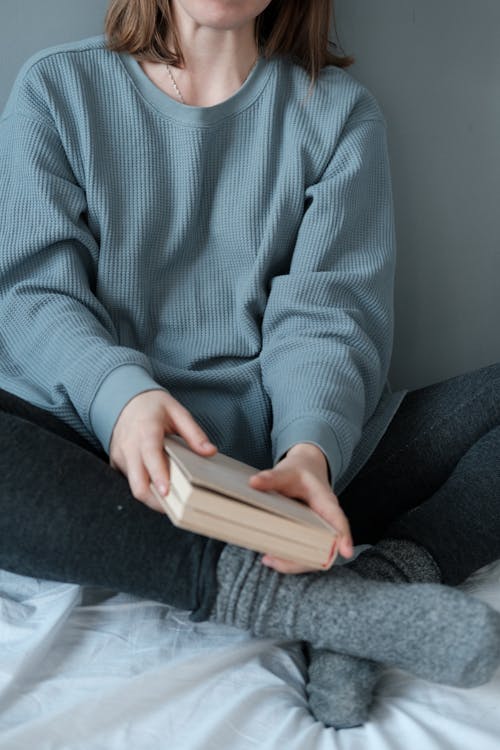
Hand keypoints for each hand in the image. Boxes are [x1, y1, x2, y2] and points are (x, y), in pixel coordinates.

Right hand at [109, 390, 216, 510]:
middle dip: (156, 500)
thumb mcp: (176, 411)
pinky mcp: (117, 464)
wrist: (122, 399)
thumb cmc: (152, 406)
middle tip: (178, 507)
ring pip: (134, 487)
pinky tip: (160, 486)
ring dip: (152, 497)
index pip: (149, 456)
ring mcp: (120, 457)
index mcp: (145, 430)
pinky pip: (131, 481)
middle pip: (137, 483)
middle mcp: (129, 446)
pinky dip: (146, 487)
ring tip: (173, 500)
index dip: (158, 475)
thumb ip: (193, 433)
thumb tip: (210, 452)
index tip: (167, 491)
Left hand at [248, 443, 352, 573]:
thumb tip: (254, 482)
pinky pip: (305, 551)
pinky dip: (290, 557)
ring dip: (294, 562)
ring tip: (269, 559)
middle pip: (326, 546)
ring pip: (315, 554)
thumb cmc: (300, 472)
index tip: (346, 552)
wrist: (306, 470)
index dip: (344, 536)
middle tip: (274, 559)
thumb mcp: (287, 471)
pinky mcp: (309, 535)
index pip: (338, 520)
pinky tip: (271, 556)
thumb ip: (272, 477)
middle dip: (305, 559)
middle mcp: (326, 520)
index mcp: (326, 502)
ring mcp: (319, 530)